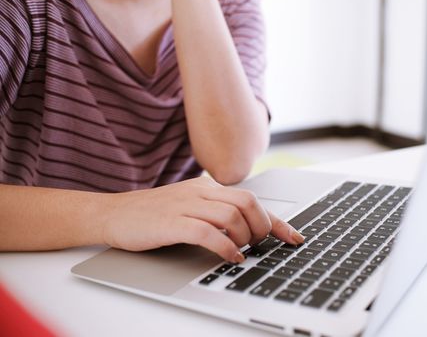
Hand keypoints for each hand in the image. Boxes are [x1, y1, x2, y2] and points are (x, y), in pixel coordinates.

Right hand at [101, 176, 303, 262]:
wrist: (113, 214)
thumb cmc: (153, 215)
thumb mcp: (189, 206)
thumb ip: (215, 212)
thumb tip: (246, 230)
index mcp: (207, 187)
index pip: (252, 200)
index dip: (278, 221)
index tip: (294, 237)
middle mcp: (200, 192)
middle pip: (248, 202)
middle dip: (263, 227)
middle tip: (259, 244)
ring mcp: (186, 206)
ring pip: (232, 216)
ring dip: (246, 238)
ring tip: (243, 251)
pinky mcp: (172, 223)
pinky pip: (208, 233)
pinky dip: (226, 247)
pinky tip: (231, 257)